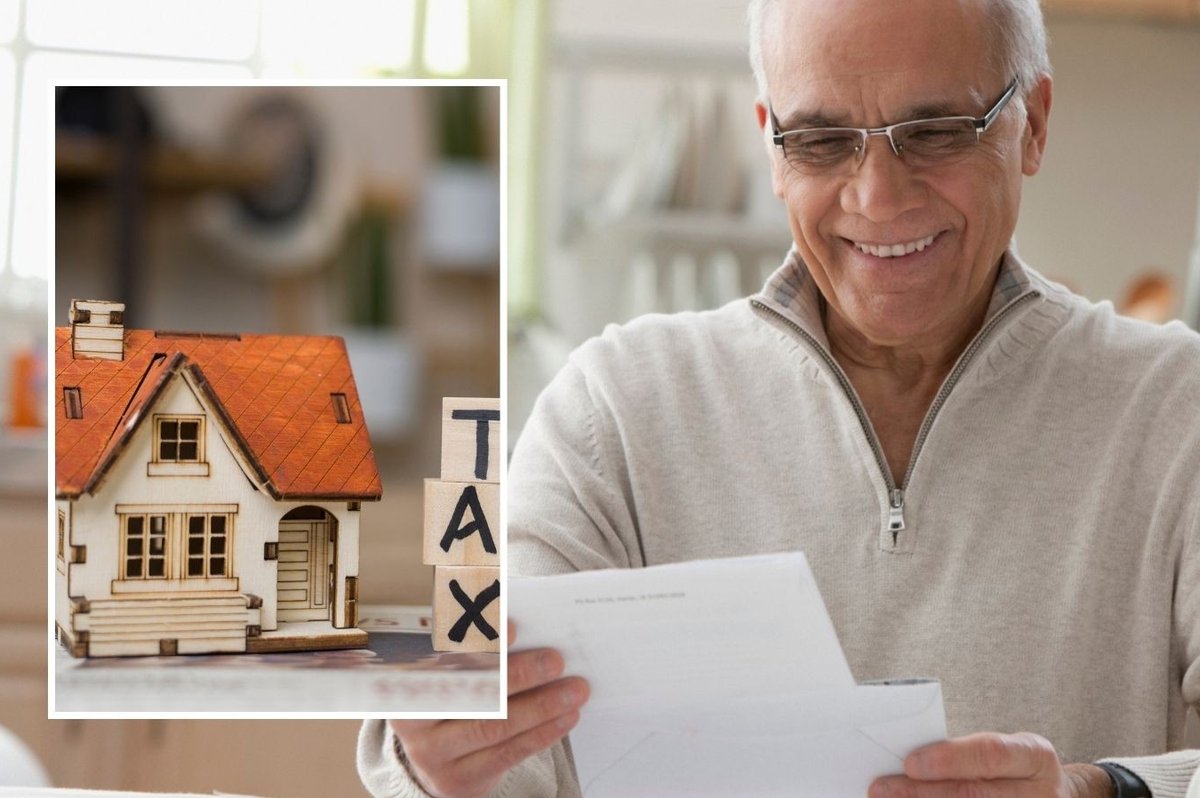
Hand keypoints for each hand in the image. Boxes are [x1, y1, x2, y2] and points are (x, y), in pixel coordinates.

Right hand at [389, 622, 589, 797]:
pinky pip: (507, 753)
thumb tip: (519, 623)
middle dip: (519, 675)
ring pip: (494, 726)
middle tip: (556, 660)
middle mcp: (411, 720)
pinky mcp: (457, 779)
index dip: (477, 641)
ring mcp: (433, 754)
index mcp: (405, 679)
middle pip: (472, 693)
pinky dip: (541, 733)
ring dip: (541, 706)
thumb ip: (477, 647)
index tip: (513, 627)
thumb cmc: (456, 696)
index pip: (442, 656)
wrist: (441, 759)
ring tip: (574, 690)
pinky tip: (565, 717)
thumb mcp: (452, 669)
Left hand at [869, 732, 1114, 797]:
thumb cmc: (1014, 769)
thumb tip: (906, 761)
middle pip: (975, 795)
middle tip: (882, 789)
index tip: (909, 762)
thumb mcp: (1006, 751)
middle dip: (922, 793)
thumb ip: (965, 754)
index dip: (949, 759)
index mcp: (1036, 756)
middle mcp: (1042, 794)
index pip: (991, 754)